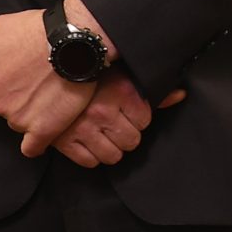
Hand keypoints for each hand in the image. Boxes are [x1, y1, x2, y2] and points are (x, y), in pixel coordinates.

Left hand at [0, 8, 94, 156]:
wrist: (74, 41)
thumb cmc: (36, 31)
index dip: (3, 78)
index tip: (18, 71)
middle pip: (2, 106)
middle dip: (16, 95)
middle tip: (35, 78)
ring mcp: (19, 119)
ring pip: (18, 122)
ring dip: (30, 112)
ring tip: (49, 90)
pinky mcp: (43, 130)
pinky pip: (32, 147)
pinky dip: (36, 142)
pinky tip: (43, 128)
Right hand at [54, 75, 189, 167]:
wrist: (51, 69)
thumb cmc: (89, 72)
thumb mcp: (122, 74)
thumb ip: (152, 90)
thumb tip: (180, 95)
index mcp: (121, 92)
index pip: (145, 121)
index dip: (137, 117)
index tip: (126, 110)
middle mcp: (103, 111)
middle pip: (131, 142)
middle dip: (125, 134)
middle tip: (114, 123)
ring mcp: (83, 128)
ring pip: (112, 156)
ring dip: (109, 147)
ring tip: (102, 132)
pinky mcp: (65, 141)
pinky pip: (89, 162)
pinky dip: (90, 154)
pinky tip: (88, 139)